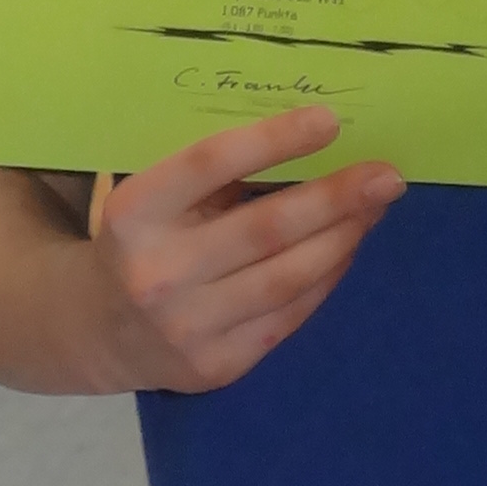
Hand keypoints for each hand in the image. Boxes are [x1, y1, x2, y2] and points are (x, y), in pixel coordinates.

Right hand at [97, 106, 400, 391]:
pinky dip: (326, 277)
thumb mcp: (153, 199)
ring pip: (289, 276)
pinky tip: (346, 248)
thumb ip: (213, 177)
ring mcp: (188, 326)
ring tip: (375, 208)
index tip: (329, 121)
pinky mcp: (217, 365)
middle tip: (388, 176)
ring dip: (342, 238)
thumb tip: (312, 139)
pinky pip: (290, 314)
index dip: (274, 140)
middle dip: (337, 199)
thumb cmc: (141, 242)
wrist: (98, 331)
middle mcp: (158, 272)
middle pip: (267, 228)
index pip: (211, 164)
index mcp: (134, 213)